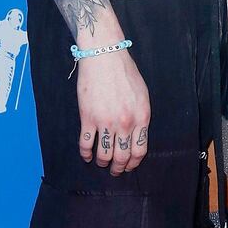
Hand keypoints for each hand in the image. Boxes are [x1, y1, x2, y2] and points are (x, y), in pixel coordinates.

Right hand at [77, 51, 150, 174]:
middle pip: (122, 156)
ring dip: (102, 162)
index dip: (133, 162)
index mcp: (141, 118)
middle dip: (118, 168)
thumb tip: (137, 134)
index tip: (128, 166)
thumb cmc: (125, 72)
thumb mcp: (142, 95)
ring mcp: (106, 122)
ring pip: (104, 154)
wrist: (104, 57)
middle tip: (115, 170)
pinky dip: (85, 154)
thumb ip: (141, 116)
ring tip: (101, 163)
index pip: (139, 150)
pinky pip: (86, 144)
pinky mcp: (88, 118)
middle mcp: (125, 123)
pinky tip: (86, 155)